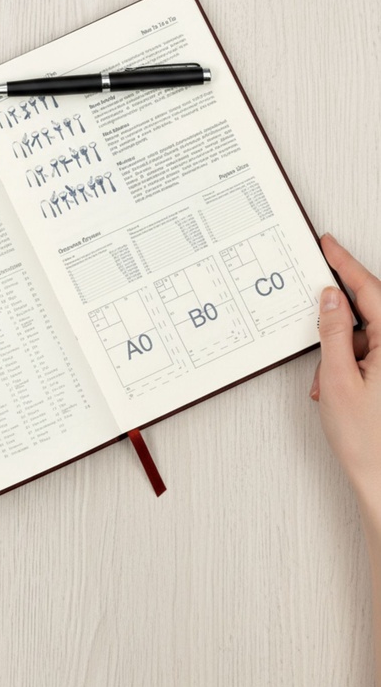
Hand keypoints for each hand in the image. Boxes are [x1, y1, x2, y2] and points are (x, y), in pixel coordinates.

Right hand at [310, 234, 380, 494]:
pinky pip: (370, 355)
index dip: (345, 264)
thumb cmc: (369, 441)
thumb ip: (333, 333)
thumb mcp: (340, 379)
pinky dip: (349, 365)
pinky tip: (338, 388)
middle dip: (337, 323)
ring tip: (329, 384)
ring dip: (341, 352)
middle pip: (368, 313)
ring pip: (365, 337)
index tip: (328, 245)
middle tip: (317, 323)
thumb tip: (328, 299)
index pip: (369, 289)